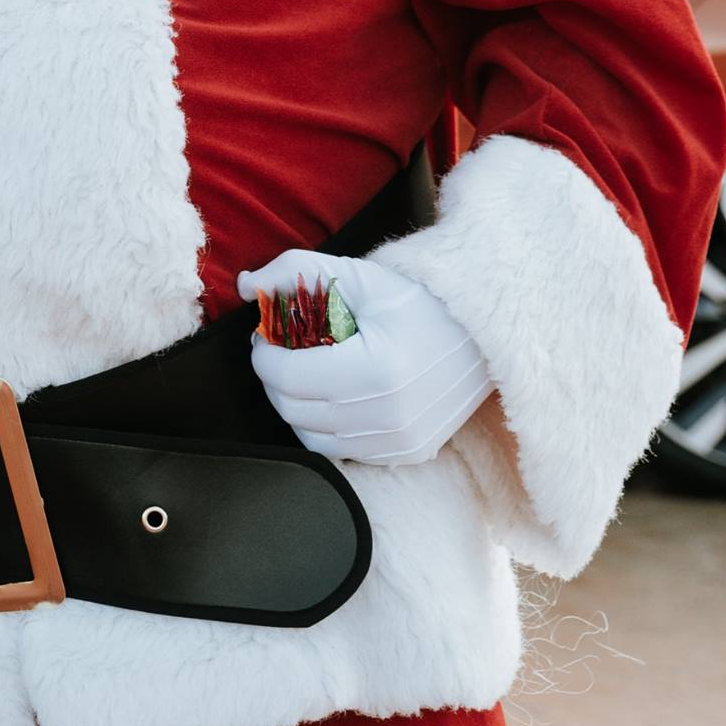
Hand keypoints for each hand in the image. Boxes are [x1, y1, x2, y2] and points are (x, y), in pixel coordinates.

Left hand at [236, 249, 492, 465]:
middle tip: (278, 351)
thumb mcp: (356, 275)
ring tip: (302, 373)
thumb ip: (295, 271)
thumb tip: (245, 284)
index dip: (263, 355)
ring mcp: (400, 441)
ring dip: (295, 405)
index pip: (287, 377)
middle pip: (293, 410)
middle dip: (274, 379)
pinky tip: (330, 395)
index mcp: (374, 371)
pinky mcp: (409, 453)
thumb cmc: (415, 300)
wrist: (480, 334)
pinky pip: (343, 451)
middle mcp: (388, 416)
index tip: (264, 335)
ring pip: (313, 437)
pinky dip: (325, 426)